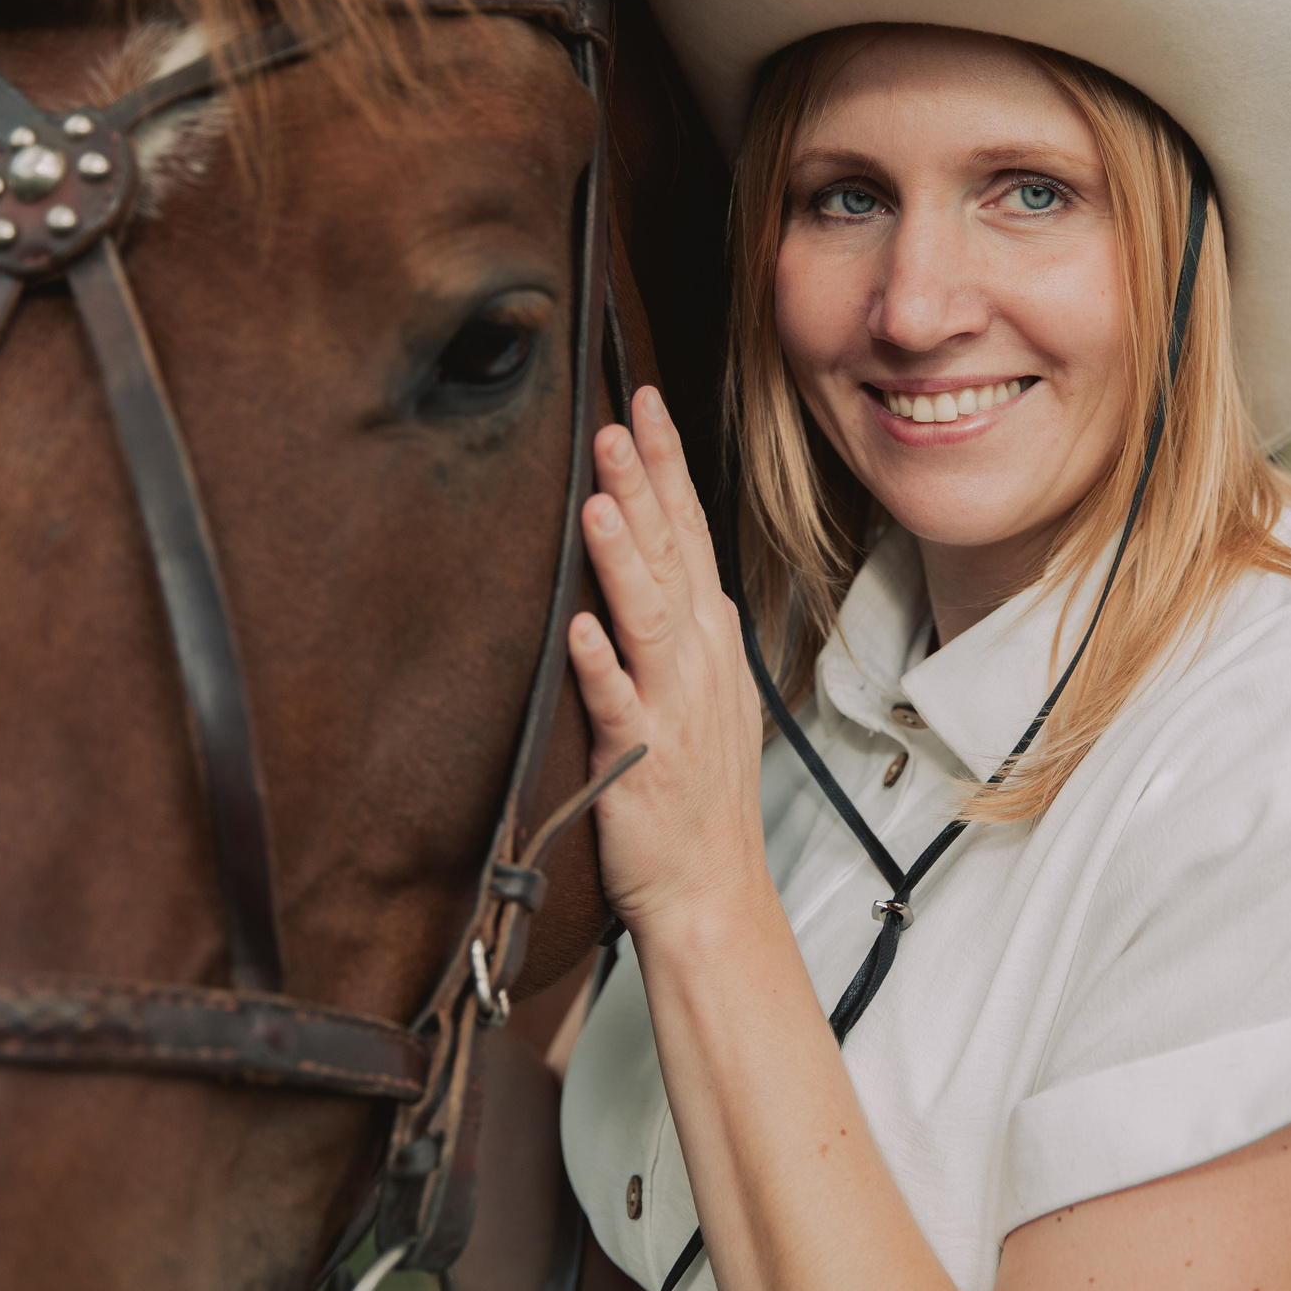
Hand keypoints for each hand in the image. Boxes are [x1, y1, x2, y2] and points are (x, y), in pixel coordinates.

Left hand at [568, 386, 770, 936]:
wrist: (710, 888)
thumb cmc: (696, 792)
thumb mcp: (699, 688)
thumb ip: (674, 621)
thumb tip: (652, 552)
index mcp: (707, 638)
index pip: (690, 531)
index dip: (667, 465)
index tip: (644, 402)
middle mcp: (696, 661)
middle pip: (673, 555)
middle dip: (646, 485)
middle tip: (618, 418)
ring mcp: (672, 708)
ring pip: (650, 616)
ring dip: (627, 556)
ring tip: (599, 499)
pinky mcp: (641, 760)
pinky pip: (619, 705)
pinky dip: (602, 665)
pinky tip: (580, 626)